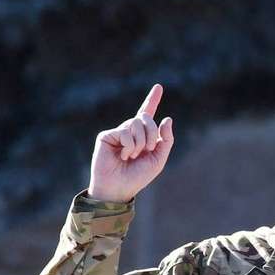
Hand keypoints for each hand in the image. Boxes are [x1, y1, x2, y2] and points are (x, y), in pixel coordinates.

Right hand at [87, 84, 174, 202]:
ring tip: (131, 156)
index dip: (153, 99)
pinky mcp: (107, 136)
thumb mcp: (158, 160)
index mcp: (142, 136)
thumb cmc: (137, 177)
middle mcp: (129, 131)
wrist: (118, 188)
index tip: (159, 86)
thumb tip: (167, 118)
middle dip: (152, 133)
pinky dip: (129, 145)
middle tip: (147, 149)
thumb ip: (166, 140)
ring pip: (136, 123)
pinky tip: (122, 156)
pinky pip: (125, 131)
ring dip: (140, 142)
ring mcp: (118, 132)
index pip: (148, 114)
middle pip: (146, 118)